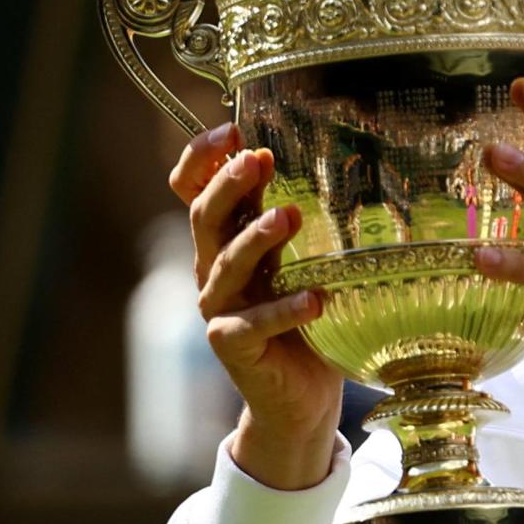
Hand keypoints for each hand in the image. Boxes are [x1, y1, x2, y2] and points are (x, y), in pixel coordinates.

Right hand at [169, 125, 341, 489]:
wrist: (301, 396)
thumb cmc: (309, 319)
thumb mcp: (305, 262)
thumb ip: (300, 224)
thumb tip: (331, 163)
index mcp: (227, 241)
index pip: (193, 190)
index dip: (200, 159)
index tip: (230, 127)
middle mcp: (214, 270)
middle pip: (205, 218)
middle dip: (228, 184)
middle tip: (257, 158)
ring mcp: (220, 309)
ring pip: (225, 265)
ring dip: (256, 238)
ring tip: (289, 216)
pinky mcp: (234, 347)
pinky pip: (252, 324)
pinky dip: (284, 310)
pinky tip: (316, 300)